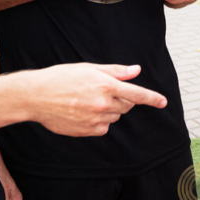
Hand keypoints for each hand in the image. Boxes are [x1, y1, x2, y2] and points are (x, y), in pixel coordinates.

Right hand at [27, 63, 166, 135]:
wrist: (36, 96)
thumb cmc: (62, 77)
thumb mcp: (89, 68)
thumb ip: (116, 71)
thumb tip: (136, 71)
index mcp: (106, 85)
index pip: (137, 94)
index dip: (152, 98)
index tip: (163, 102)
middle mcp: (103, 104)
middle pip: (127, 105)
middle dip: (122, 99)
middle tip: (103, 91)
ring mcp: (95, 119)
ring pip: (115, 116)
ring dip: (109, 110)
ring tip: (87, 100)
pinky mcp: (88, 131)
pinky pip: (104, 128)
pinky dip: (99, 121)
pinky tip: (83, 112)